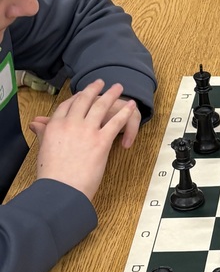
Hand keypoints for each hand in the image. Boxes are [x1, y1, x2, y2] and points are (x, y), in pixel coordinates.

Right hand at [31, 80, 137, 200]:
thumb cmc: (51, 174)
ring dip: (111, 94)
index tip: (83, 93)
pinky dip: (125, 112)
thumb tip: (36, 124)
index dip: (76, 97)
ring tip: (118, 87)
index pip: (66, 105)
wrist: (61, 189)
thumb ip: (43, 133)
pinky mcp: (101, 141)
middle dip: (93, 89)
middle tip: (100, 82)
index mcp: (54, 126)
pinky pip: (116, 122)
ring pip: (101, 106)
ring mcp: (86, 131)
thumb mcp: (43, 149)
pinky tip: (131, 106)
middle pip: (83, 100)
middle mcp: (70, 124)